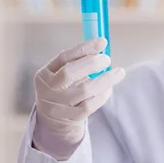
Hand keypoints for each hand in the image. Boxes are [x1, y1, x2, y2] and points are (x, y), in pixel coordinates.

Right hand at [33, 37, 125, 159]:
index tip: (103, 41)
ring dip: (105, 79)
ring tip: (118, 72)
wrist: (55, 120)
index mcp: (45, 74)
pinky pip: (91, 105)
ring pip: (85, 90)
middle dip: (91, 63)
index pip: (64, 57)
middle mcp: (48, 89)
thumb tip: (102, 44)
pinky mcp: (70, 118)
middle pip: (69, 73)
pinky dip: (103, 95)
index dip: (84, 48)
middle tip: (107, 59)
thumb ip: (79, 61)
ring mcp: (58, 106)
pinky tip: (109, 88)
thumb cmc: (64, 89)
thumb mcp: (63, 74)